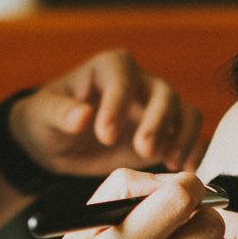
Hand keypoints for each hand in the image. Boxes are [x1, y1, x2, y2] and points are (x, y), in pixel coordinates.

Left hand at [9, 50, 205, 178]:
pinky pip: (190, 134)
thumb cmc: (48, 120)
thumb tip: (83, 116)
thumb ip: (62, 113)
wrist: (57, 143)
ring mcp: (154, 107)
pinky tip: (184, 170)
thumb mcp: (44, 114)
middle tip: (143, 151)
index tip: (105, 135)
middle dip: (157, 122)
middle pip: (163, 93)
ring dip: (183, 136)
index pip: (122, 79)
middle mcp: (138, 82)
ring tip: (170, 162)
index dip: (118, 105)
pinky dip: (193, 150)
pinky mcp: (164, 132)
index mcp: (108, 68)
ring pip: (185, 111)